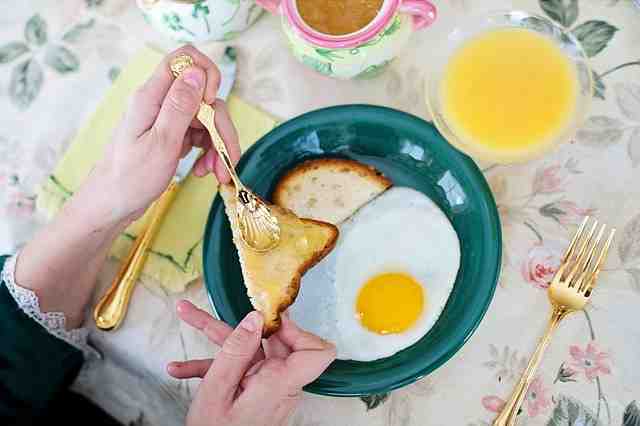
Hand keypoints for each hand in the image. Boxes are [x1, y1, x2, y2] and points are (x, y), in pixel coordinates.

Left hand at [84, 45, 240, 224]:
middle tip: (225, 160)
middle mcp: (159, 103)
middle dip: (221, 127)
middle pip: (204, 96)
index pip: (183, 59)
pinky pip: (200, 134)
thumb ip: (179, 106)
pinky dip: (208, 152)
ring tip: (215, 173)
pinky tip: (204, 171)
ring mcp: (166, 119)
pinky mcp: (172, 135)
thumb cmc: (130, 178)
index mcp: (151, 97)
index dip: (206, 74)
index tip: (212, 105)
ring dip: (218, 145)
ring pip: (206, 118)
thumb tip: (198, 73)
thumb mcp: (160, 143)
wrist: (112, 205)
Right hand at [167, 301, 335, 425]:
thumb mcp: (217, 391)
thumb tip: (256, 317)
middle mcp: (280, 383)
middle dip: (236, 324)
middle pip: (270, 341)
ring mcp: (267, 388)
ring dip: (217, 338)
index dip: (299, 330)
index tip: (268, 319)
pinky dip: (213, 366)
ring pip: (248, 351)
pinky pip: (239, 370)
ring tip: (188, 317)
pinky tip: (182, 368)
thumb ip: (236, 351)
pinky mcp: (255, 392)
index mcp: (280, 383)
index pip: (317, 351)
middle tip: (209, 308)